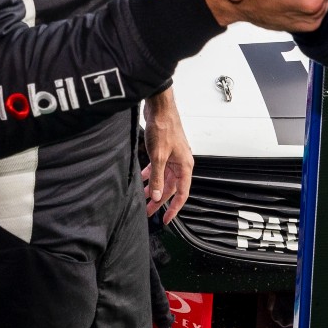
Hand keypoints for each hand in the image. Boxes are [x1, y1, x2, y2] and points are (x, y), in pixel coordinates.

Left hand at [141, 93, 193, 220]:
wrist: (159, 108)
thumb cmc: (164, 128)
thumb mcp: (158, 157)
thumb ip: (158, 178)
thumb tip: (158, 196)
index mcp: (185, 166)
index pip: (182, 193)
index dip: (174, 208)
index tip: (166, 219)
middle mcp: (181, 163)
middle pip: (171, 188)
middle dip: (159, 200)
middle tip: (148, 212)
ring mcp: (173, 157)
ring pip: (164, 178)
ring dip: (154, 188)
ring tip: (143, 198)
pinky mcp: (164, 150)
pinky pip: (158, 168)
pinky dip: (151, 175)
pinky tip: (142, 179)